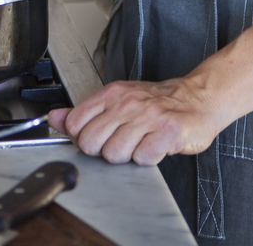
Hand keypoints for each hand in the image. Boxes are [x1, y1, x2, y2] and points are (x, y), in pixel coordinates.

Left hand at [47, 78, 225, 165]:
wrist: (198, 97)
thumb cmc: (157, 102)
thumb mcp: (118, 99)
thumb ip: (84, 111)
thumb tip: (54, 118)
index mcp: (113, 94)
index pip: (76, 124)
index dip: (83, 137)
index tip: (98, 136)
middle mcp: (129, 103)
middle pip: (91, 143)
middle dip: (103, 151)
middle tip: (121, 142)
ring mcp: (149, 116)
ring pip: (115, 154)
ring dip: (127, 156)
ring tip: (140, 143)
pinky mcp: (169, 132)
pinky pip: (144, 158)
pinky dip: (148, 159)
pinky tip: (154, 146)